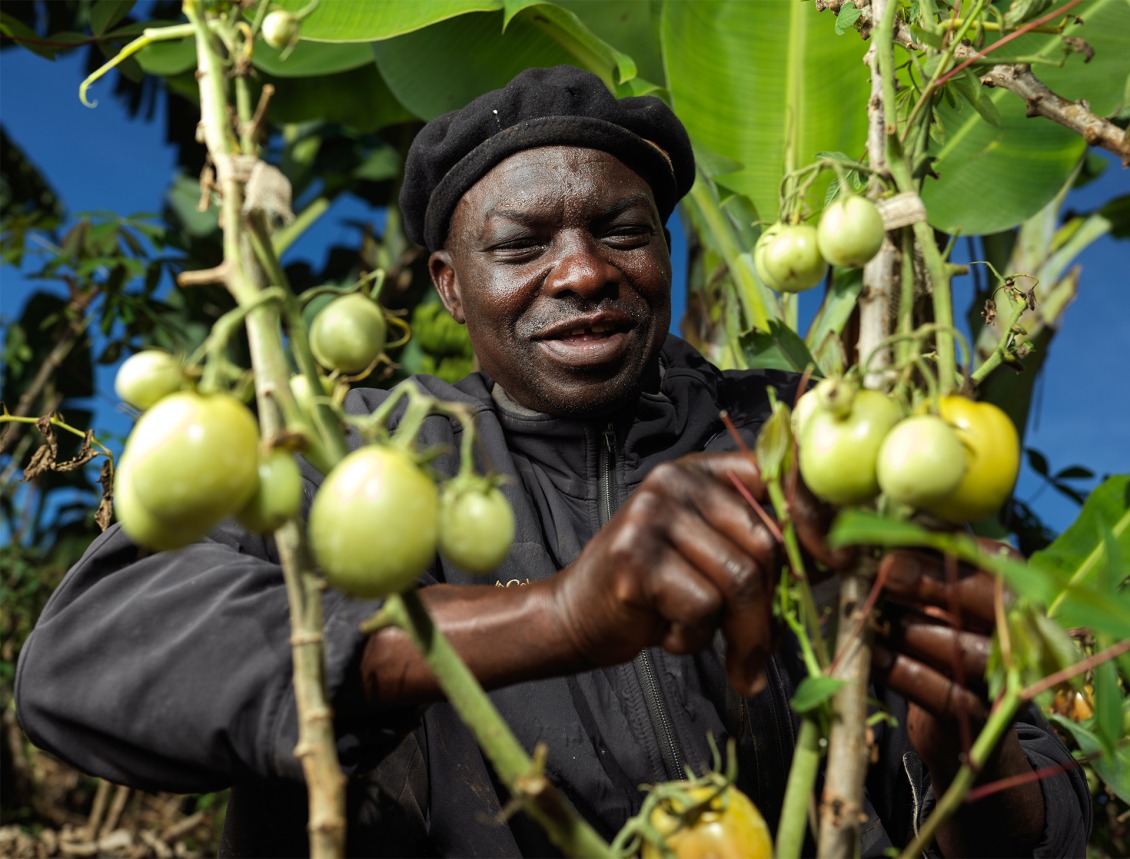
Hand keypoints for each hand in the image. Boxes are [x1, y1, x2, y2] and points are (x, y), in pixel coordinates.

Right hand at [546, 450, 838, 694]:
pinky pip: (702, 607)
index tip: (842, 561)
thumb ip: (762, 545)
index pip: (776, 475)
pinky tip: (668, 634)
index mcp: (702, 472)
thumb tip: (842, 560)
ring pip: (740, 580)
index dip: (818, 517)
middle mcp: (675, 482)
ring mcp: (651, 516)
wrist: (576, 615)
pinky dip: (695, 639)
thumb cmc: (657, 591)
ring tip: (731, 662)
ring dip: (743, 636)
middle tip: (760, 652)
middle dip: (773, 608)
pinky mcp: (634, 558)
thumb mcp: (712, 554)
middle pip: (765, 543)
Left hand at [871, 545, 1044, 853]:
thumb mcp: (938, 592)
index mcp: (1016, 592)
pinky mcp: (980, 717)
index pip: (997, 560)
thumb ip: (925, 558)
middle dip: (934, 584)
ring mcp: (1005, 680)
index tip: (897, 544)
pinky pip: (941, 692)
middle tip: (885, 572)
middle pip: (993, 603)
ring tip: (870, 616)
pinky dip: (900, 670)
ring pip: (964, 650)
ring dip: (909, 630)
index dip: (948, 548)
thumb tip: (882, 525)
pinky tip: (871, 653)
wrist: (955, 713)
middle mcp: (1023, 634)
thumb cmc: (941, 633)